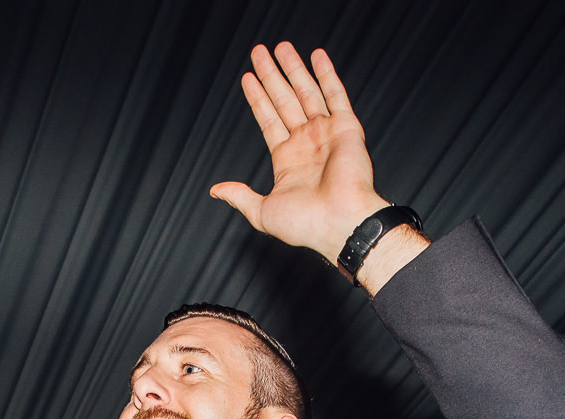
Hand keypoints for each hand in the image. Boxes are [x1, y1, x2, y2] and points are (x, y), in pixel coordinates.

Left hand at [211, 44, 425, 289]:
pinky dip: (327, 74)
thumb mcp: (262, 212)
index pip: (268, 120)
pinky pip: (335, 95)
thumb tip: (217, 190)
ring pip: (307, 92)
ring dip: (294, 68)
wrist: (340, 223)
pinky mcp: (346, 128)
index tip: (248, 79)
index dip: (257, 98)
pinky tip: (316, 56)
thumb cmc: (307, 225)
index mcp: (288, 161)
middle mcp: (307, 144)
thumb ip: (240, 197)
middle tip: (259, 53)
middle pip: (284, 100)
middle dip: (271, 75)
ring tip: (280, 47)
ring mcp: (326, 134)